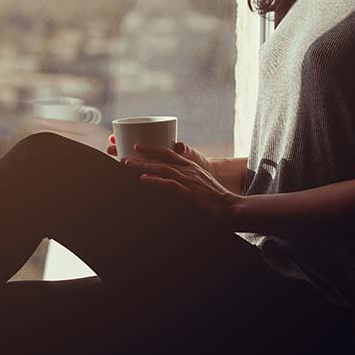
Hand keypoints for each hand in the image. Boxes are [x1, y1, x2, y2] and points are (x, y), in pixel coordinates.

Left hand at [118, 142, 241, 229]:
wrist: (229, 207)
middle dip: (142, 156)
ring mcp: (188, 180)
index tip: (137, 146)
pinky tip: (144, 179)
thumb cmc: (215, 197)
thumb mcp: (200, 181)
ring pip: (162, 168)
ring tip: (128, 165)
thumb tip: (171, 179)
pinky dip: (155, 180)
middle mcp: (188, 169)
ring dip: (143, 165)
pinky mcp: (189, 192)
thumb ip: (187, 177)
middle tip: (125, 156)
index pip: (168, 152)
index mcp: (191, 166)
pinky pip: (169, 183)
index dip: (152, 148)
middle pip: (161, 158)